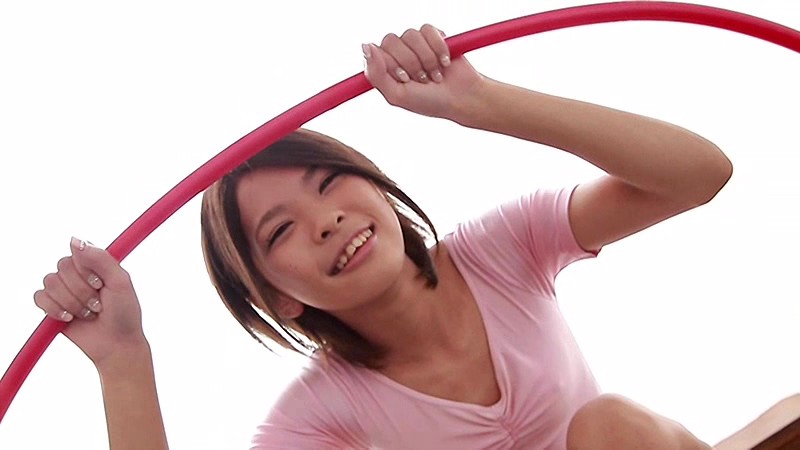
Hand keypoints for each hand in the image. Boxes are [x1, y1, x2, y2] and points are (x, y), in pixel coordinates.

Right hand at [33, 238, 145, 368]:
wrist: (116, 343)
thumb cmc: (124, 313)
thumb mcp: (120, 281)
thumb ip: (100, 258)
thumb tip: (76, 240)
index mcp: (95, 264)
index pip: (76, 254)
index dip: (86, 271)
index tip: (100, 285)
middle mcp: (78, 274)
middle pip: (62, 268)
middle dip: (81, 290)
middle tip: (98, 304)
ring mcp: (64, 290)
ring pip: (51, 283)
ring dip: (72, 302)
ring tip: (88, 313)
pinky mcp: (52, 306)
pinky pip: (40, 297)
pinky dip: (55, 309)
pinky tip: (70, 317)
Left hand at [363, 24, 484, 120]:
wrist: (461, 98)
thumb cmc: (429, 101)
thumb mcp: (397, 95)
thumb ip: (376, 74)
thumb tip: (365, 47)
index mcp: (385, 68)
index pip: (376, 52)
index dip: (393, 65)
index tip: (405, 80)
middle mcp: (398, 53)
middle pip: (391, 40)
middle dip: (410, 63)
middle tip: (422, 79)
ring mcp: (415, 44)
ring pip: (410, 35)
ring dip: (426, 59)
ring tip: (434, 74)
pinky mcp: (433, 36)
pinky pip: (427, 30)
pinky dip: (438, 48)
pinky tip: (444, 62)